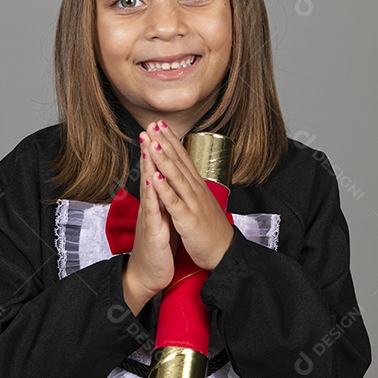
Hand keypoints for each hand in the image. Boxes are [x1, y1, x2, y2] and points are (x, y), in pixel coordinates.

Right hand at [123, 133, 178, 313]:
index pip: (157, 172)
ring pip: (149, 186)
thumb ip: (163, 199)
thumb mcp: (162, 218)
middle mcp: (150, 206)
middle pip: (150, 173)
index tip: (160, 131)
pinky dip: (152, 193)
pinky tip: (152, 179)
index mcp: (156, 202)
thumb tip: (166, 182)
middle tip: (149, 127)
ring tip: (148, 144)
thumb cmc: (157, 246)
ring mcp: (149, 217)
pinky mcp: (152, 230)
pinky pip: (152, 209)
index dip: (158, 152)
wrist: (148, 274)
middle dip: (151, 150)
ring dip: (148, 165)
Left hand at [141, 121, 234, 270]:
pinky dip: (165, 189)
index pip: (183, 158)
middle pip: (179, 162)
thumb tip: (185, 174)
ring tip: (153, 142)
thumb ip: (192, 188)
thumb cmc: (211, 230)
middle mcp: (196, 190)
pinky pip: (174, 202)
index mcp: (197, 187)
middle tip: (153, 124)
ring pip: (176, 178)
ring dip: (164, 159)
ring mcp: (192, 204)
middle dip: (165, 143)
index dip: (172, 141)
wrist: (224, 252)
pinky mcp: (188, 219)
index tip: (161, 125)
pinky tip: (155, 177)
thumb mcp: (201, 203)